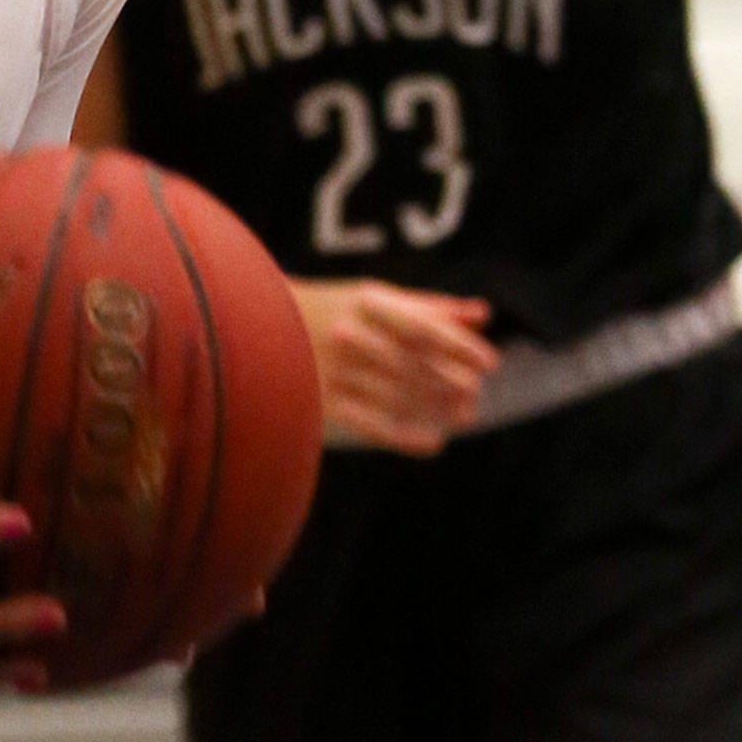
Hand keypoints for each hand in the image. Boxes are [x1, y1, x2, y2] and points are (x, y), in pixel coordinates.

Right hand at [289, 279, 498, 456]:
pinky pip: (371, 425)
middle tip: (477, 394)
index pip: (422, 326)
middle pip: (413, 363)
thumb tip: (482, 314)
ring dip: (436, 408)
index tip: (490, 362)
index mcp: (362, 304)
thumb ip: (427, 307)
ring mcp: (333, 371)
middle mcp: (348, 336)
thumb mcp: (371, 298)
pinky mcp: (322, 404)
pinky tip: (434, 443)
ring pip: (396, 395)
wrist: (251, 326)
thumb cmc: (328, 310)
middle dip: (451, 380)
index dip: (460, 346)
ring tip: (464, 415)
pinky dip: (406, 437)